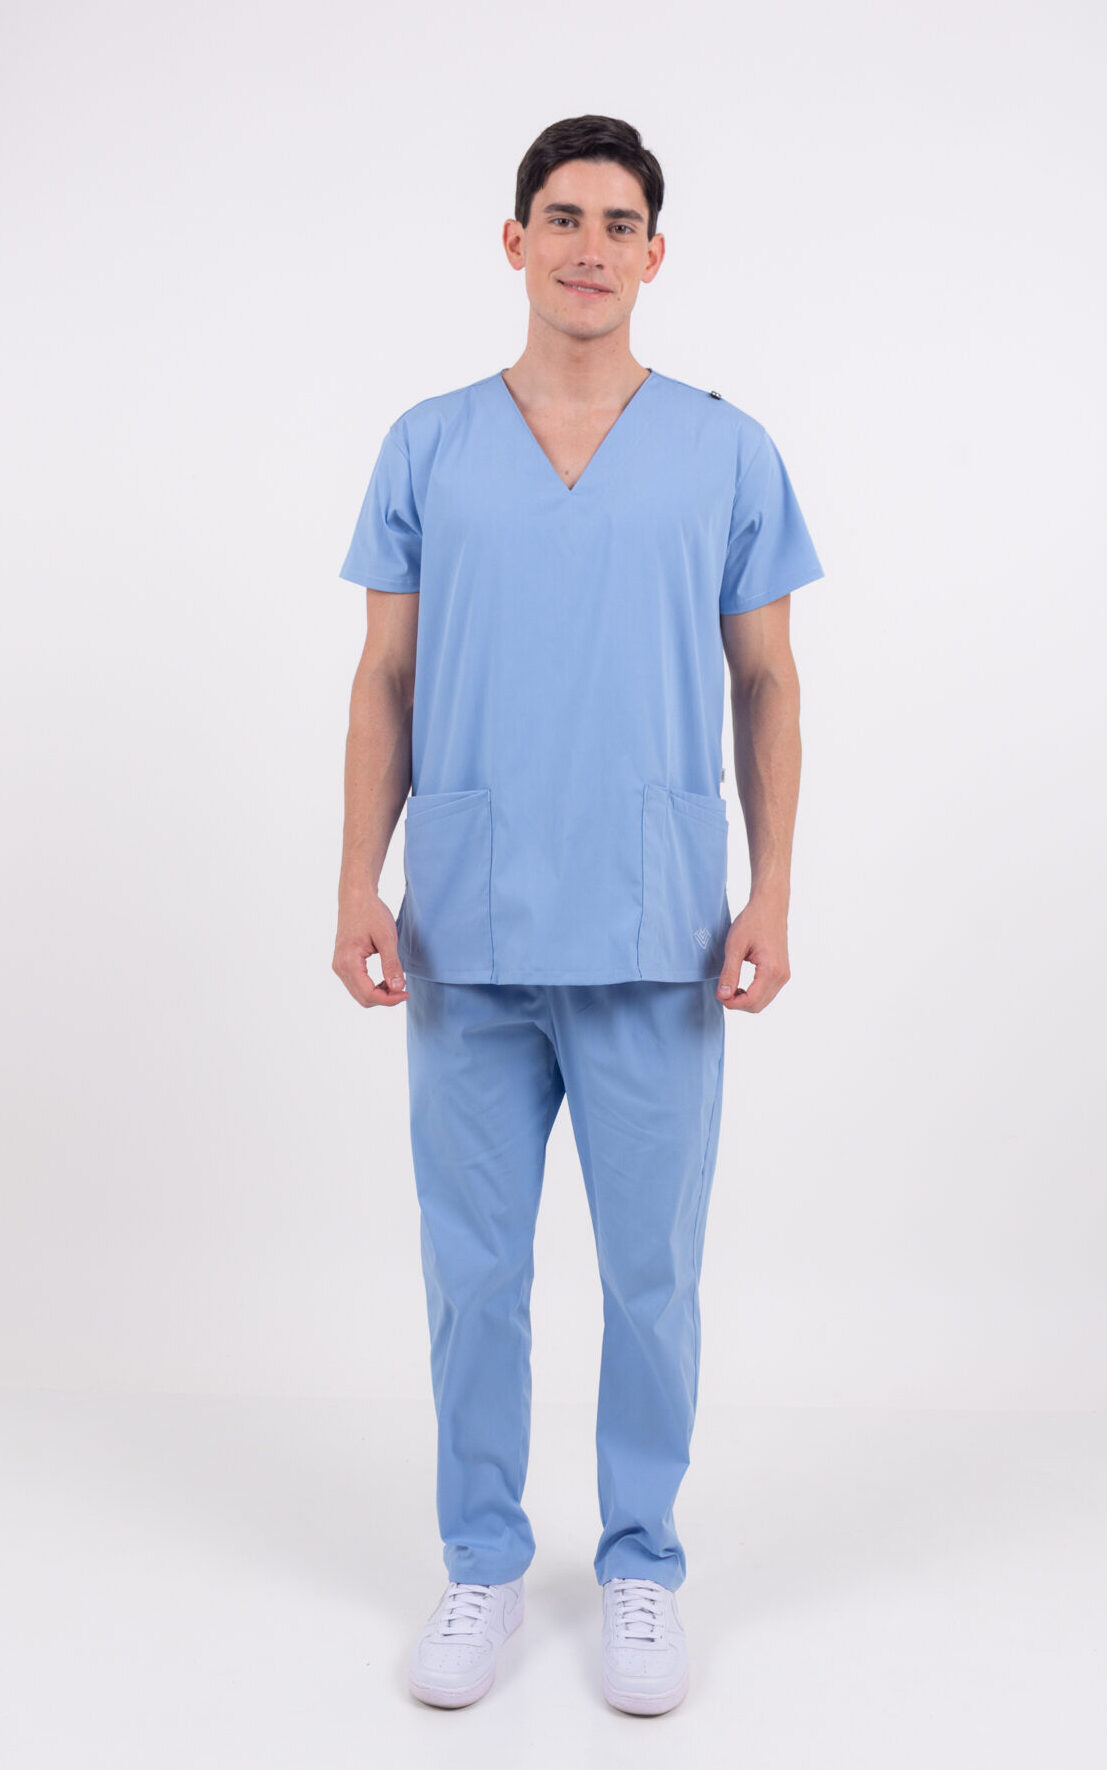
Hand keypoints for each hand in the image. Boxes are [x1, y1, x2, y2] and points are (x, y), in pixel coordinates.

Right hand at [332, 893, 409, 1007]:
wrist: (356, 897)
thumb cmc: (371, 913)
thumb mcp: (387, 938)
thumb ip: (391, 964)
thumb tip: (398, 988)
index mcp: (348, 962)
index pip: (368, 994)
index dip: (389, 1000)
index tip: (406, 993)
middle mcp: (340, 967)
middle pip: (363, 998)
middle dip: (385, 999)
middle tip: (404, 988)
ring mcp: (339, 966)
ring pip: (359, 994)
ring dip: (379, 994)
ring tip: (396, 982)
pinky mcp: (342, 963)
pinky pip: (357, 985)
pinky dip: (372, 987)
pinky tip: (386, 979)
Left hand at [716, 898, 789, 1011]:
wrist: (770, 906)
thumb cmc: (752, 922)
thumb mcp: (734, 946)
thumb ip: (729, 973)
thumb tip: (723, 996)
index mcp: (771, 970)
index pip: (751, 1001)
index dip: (732, 1003)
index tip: (718, 994)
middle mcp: (781, 976)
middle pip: (757, 1006)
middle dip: (737, 1004)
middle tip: (722, 991)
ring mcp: (784, 975)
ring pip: (763, 1002)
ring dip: (745, 1000)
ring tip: (730, 987)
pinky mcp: (782, 972)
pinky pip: (767, 993)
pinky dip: (753, 994)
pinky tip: (740, 985)